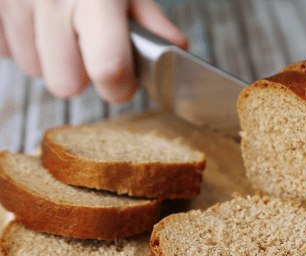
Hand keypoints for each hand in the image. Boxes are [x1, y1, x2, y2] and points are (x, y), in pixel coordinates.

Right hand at [0, 0, 187, 102]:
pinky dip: (22, 41)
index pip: (108, 67)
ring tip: (61, 28)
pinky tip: (36, 21)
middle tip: (88, 51)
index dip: (119, 86)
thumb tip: (176, 48)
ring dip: (50, 58)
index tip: (122, 83)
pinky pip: (6, 49)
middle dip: (80, 76)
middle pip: (64, 84)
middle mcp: (51, 0)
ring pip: (33, 69)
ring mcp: (15, 1)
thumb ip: (148, 18)